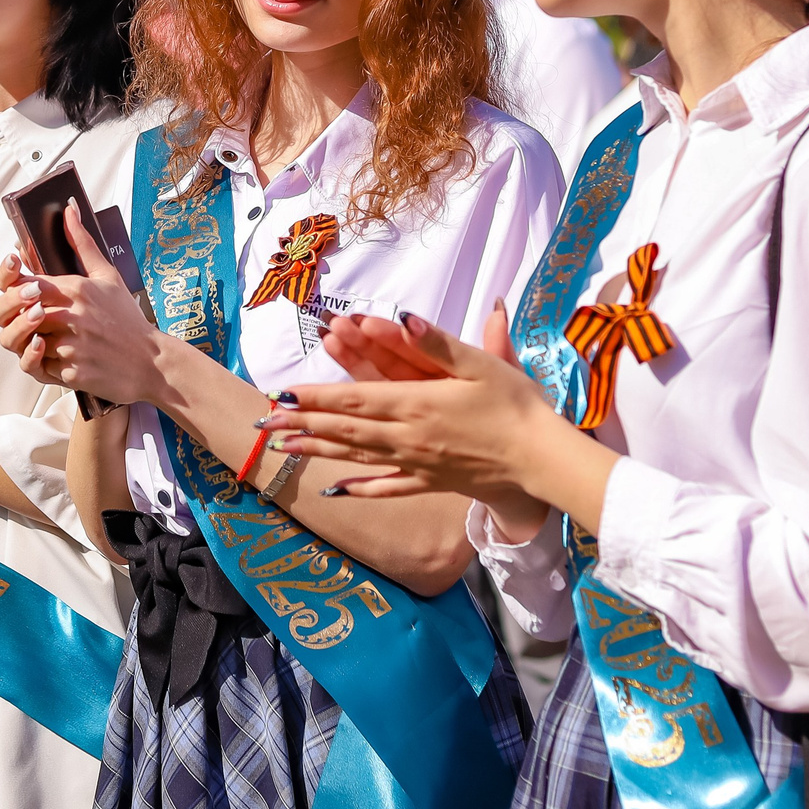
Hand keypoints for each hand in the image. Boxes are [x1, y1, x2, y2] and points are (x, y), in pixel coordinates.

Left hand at [0, 202, 167, 405]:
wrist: (151, 363)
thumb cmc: (127, 319)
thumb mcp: (108, 276)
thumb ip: (82, 243)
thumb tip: (69, 210)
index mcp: (75, 290)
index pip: (23, 283)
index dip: (12, 285)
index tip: (20, 287)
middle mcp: (69, 317)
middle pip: (13, 315)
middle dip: (13, 316)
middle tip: (28, 317)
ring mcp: (68, 347)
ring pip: (22, 343)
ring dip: (28, 340)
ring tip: (46, 335)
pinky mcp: (69, 373)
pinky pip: (37, 367)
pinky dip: (42, 362)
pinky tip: (58, 354)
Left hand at [265, 307, 576, 540]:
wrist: (543, 460)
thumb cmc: (518, 406)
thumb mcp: (481, 365)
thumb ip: (438, 342)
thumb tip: (402, 317)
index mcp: (416, 403)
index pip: (353, 398)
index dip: (314, 396)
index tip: (280, 394)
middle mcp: (407, 437)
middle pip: (345, 428)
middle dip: (302, 423)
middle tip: (265, 423)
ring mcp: (416, 464)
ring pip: (356, 457)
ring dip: (318, 450)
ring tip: (285, 448)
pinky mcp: (430, 482)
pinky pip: (386, 487)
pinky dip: (358, 488)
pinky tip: (336, 490)